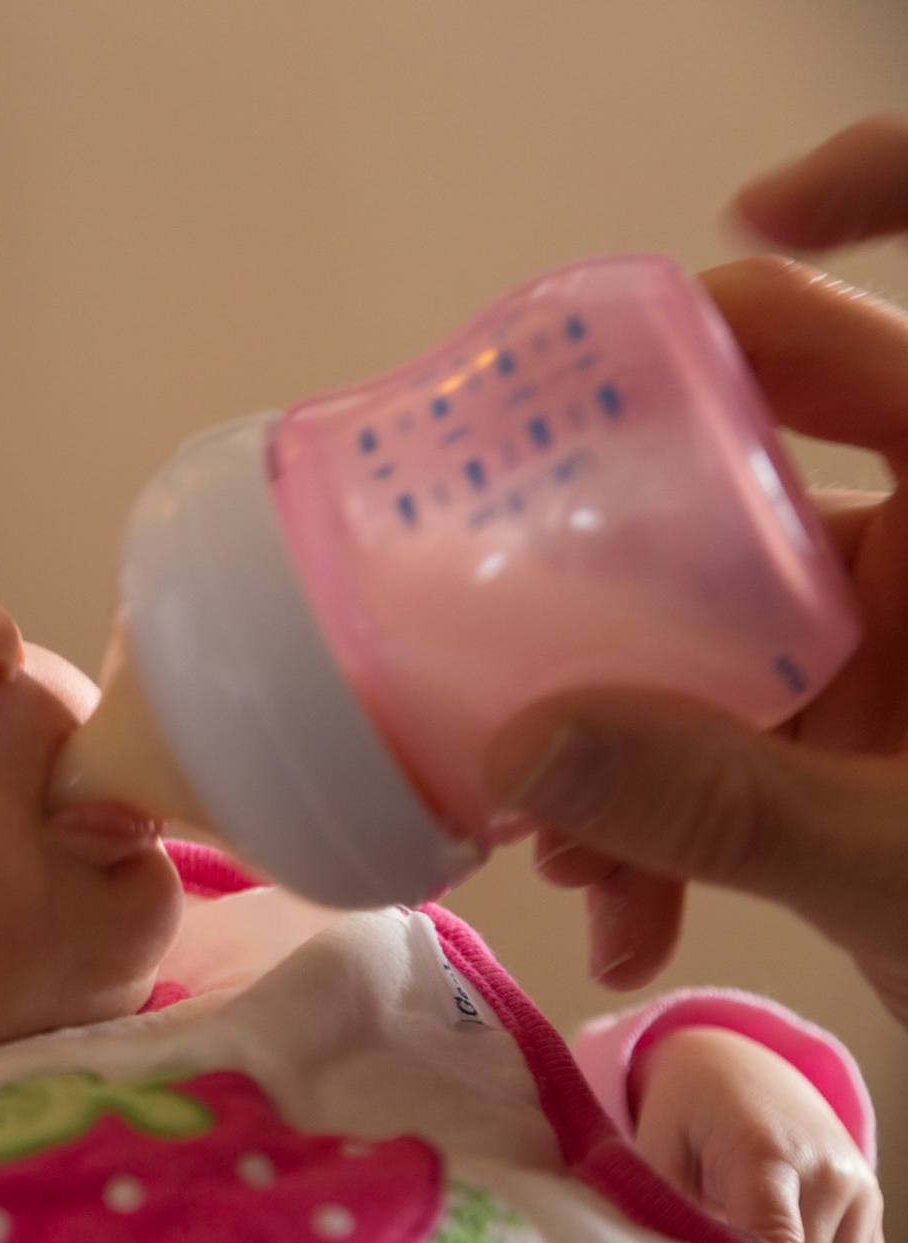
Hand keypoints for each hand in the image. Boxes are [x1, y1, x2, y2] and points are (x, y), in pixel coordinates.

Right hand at [483, 116, 907, 1019]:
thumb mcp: (907, 860)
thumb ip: (723, 800)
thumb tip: (520, 746)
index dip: (874, 203)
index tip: (750, 214)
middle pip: (756, 461)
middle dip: (617, 541)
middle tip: (505, 557)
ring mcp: (884, 652)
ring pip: (712, 627)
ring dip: (617, 728)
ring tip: (560, 844)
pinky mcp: (845, 740)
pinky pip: (725, 729)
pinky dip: (661, 811)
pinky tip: (624, 908)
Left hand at [631, 1027, 882, 1242]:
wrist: (741, 1067)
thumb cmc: (689, 1109)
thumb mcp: (656, 1146)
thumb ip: (671, 1208)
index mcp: (766, 1157)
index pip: (781, 1242)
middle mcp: (826, 1173)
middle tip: (725, 1236)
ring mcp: (857, 1189)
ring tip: (749, 1231)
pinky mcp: (870, 1203)